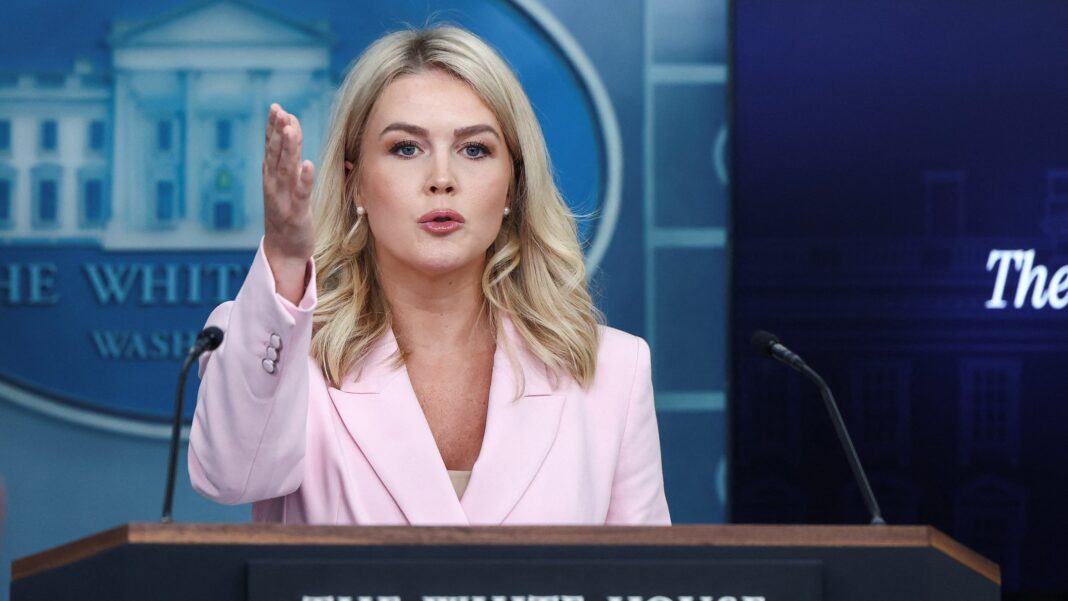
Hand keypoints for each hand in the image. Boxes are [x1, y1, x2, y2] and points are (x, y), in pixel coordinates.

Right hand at [262, 103, 315, 303]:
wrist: (283, 251)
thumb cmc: (286, 215)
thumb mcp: (283, 186)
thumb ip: (286, 163)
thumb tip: (290, 136)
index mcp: (271, 177)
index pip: (271, 148)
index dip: (273, 128)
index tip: (277, 108)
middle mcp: (274, 186)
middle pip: (276, 154)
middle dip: (278, 132)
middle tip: (280, 111)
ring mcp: (284, 199)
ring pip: (286, 169)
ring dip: (289, 149)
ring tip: (291, 129)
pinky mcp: (296, 214)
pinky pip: (301, 194)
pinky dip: (304, 179)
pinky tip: (308, 164)